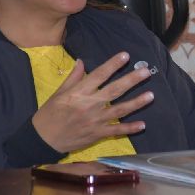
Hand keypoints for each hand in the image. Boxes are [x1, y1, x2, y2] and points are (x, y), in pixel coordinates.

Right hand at [32, 52, 152, 152]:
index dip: (113, 64)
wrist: (43, 139)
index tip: (126, 55)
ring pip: (119, 110)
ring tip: (151, 95)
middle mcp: (89, 105)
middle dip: (131, 80)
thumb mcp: (59, 93)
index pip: (99, 75)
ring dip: (136, 103)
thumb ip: (74, 78)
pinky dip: (130, 128)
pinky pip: (116, 131)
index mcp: (79, 92)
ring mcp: (95, 120)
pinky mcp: (97, 134)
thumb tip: (82, 61)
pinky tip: (143, 124)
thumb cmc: (50, 114)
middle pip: (114, 90)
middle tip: (145, 71)